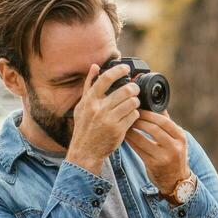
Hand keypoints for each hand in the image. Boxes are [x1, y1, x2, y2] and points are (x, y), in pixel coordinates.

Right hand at [64, 62, 139, 176]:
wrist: (86, 151)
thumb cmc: (84, 127)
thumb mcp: (82, 105)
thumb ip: (89, 85)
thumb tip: (95, 66)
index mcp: (90, 100)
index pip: (105, 79)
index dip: (118, 70)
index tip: (126, 68)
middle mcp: (99, 109)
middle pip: (124, 90)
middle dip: (133, 88)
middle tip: (135, 88)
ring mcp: (109, 120)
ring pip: (132, 103)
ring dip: (136, 101)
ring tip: (133, 102)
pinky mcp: (119, 130)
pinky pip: (134, 116)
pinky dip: (135, 114)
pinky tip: (132, 115)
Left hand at [125, 109, 190, 200]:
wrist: (177, 181)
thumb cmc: (174, 156)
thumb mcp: (177, 140)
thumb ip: (168, 124)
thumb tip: (157, 105)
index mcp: (180, 137)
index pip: (163, 121)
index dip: (149, 114)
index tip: (138, 109)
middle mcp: (174, 147)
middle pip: (153, 128)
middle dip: (139, 120)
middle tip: (129, 115)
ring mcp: (164, 157)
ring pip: (143, 139)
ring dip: (132, 130)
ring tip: (125, 124)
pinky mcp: (154, 164)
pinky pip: (138, 149)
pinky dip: (131, 141)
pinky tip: (126, 136)